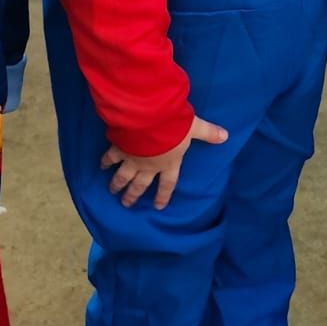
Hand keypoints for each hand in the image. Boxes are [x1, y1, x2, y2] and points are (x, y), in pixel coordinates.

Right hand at [100, 115, 228, 209]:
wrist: (148, 119)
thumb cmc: (173, 125)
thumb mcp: (194, 127)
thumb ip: (208, 133)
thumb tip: (226, 136)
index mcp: (169, 163)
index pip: (167, 183)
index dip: (163, 195)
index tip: (158, 206)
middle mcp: (149, 166)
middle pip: (140, 184)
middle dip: (133, 195)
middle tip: (126, 204)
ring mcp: (133, 159)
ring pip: (123, 176)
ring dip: (117, 184)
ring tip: (112, 191)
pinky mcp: (120, 149)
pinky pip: (110, 157)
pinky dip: (104, 162)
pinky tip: (100, 166)